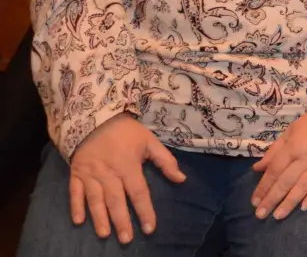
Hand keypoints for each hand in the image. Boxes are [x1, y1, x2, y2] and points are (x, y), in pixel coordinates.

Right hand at [68, 113, 186, 243]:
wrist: (95, 117)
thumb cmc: (126, 132)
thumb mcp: (150, 141)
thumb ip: (165, 161)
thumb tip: (181, 179)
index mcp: (128, 166)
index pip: (139, 193)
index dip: (145, 211)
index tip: (150, 228)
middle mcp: (108, 173)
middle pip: (116, 201)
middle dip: (122, 221)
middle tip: (126, 239)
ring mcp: (90, 174)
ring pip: (95, 200)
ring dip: (100, 218)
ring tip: (105, 234)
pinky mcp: (76, 173)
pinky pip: (74, 192)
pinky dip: (76, 206)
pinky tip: (79, 221)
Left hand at [251, 97, 306, 219]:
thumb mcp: (292, 129)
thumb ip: (275, 150)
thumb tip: (258, 168)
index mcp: (293, 147)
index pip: (274, 171)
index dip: (263, 187)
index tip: (254, 201)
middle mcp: (305, 158)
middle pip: (285, 182)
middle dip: (271, 199)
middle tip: (260, 215)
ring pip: (303, 187)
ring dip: (289, 203)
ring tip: (278, 216)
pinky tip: (304, 207)